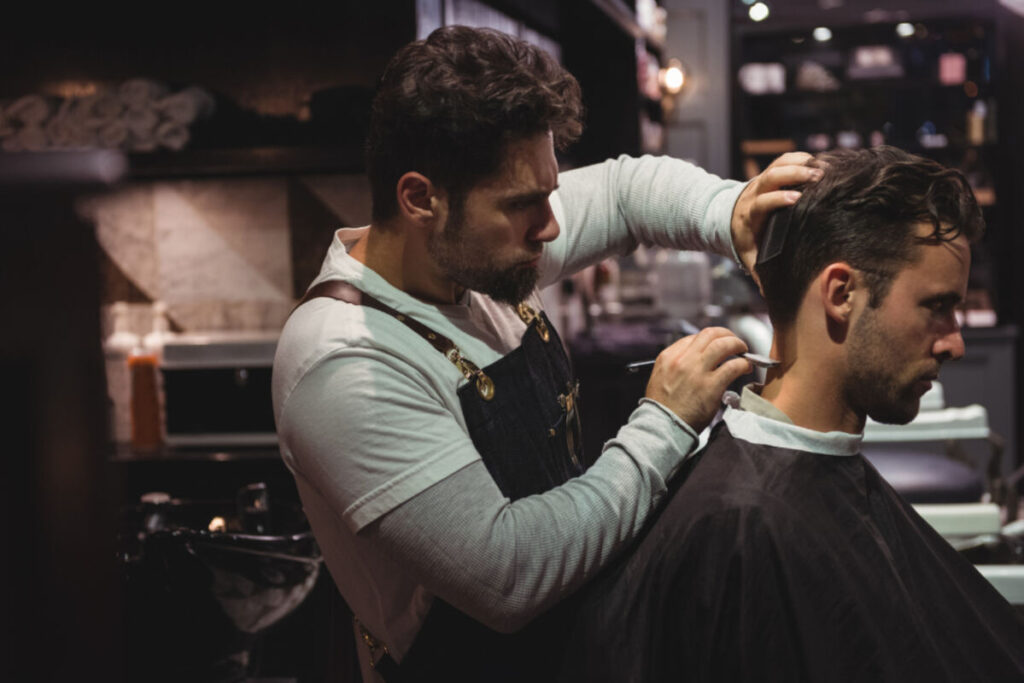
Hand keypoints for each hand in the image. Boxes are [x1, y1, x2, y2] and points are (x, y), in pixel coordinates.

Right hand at [645, 327, 750, 432]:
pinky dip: (743, 364)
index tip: (717, 345)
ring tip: (743, 351)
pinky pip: (733, 365)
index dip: (709, 339)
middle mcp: (683, 360)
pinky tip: (746, 368)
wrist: (663, 428)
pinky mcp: (712, 386)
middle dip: (726, 334)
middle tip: (734, 342)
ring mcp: (698, 371)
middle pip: (710, 334)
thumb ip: (675, 365)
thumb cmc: (663, 408)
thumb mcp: (659, 378)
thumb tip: (695, 359)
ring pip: (723, 344)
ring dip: (737, 344)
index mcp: (668, 357)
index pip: (693, 337)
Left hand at [731, 152, 820, 282]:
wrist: (728, 217)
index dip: (776, 199)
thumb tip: (770, 297)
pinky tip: (821, 161)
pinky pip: (784, 159)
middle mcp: (755, 192)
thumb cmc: (745, 240)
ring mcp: (762, 179)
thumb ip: (759, 273)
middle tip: (817, 175)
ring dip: (800, 163)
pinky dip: (801, 158)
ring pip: (779, 164)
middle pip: (771, 176)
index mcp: (750, 214)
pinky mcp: (771, 172)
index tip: (794, 198)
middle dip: (793, 173)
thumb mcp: (750, 256)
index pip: (762, 202)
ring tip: (824, 167)